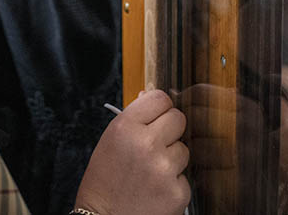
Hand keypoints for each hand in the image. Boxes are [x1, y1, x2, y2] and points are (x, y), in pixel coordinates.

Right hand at [75, 90, 190, 214]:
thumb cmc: (103, 183)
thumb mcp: (110, 142)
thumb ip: (133, 119)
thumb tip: (150, 95)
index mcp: (125, 127)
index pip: (159, 98)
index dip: (159, 108)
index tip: (156, 117)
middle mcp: (146, 144)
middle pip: (178, 119)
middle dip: (169, 130)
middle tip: (155, 145)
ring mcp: (164, 169)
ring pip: (183, 149)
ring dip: (172, 158)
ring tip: (150, 173)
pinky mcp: (177, 192)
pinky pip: (184, 176)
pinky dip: (173, 183)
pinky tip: (155, 190)